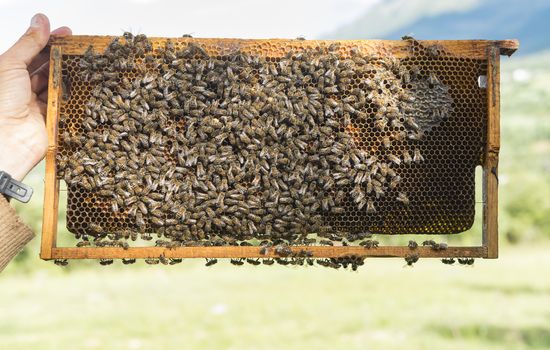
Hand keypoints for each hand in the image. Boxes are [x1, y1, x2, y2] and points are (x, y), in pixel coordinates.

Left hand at [0, 14, 70, 181]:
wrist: (8, 140)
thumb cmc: (2, 103)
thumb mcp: (11, 64)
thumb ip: (29, 43)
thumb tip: (41, 20)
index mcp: (8, 73)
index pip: (32, 52)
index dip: (48, 41)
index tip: (66, 33)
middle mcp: (22, 87)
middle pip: (46, 67)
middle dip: (62, 56)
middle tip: (80, 48)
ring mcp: (37, 103)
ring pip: (57, 83)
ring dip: (69, 74)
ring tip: (84, 63)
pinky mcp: (51, 117)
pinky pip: (64, 102)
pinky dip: (72, 93)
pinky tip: (83, 84)